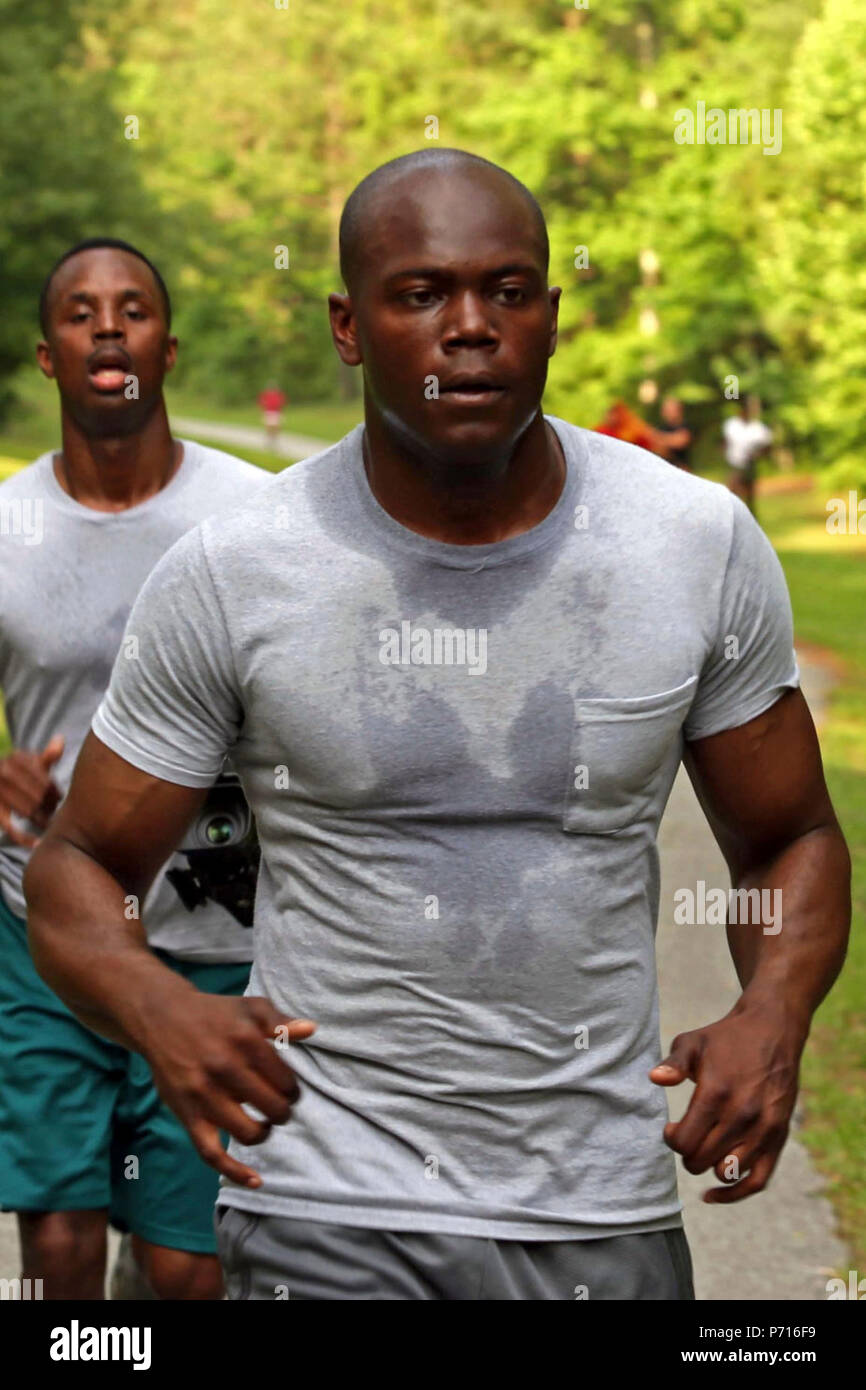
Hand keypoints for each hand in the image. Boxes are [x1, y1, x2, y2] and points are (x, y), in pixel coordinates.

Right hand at [0, 734, 64, 846]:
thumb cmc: (16, 772)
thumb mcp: (29, 762)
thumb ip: (46, 756)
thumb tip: (60, 741)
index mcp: (16, 758)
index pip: (45, 780)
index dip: (56, 793)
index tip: (59, 799)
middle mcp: (4, 772)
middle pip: (39, 796)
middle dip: (49, 806)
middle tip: (54, 811)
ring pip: (28, 811)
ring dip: (41, 819)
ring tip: (47, 820)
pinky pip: (10, 828)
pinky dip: (24, 838)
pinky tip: (37, 844)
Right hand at [141, 989, 316, 1187]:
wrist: (162, 1018)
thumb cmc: (214, 1014)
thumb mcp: (250, 1007)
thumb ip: (280, 1020)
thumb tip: (311, 1030)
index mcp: (245, 1041)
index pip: (285, 1080)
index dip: (293, 1090)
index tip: (289, 1090)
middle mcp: (225, 1068)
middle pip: (272, 1107)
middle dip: (283, 1111)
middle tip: (279, 1107)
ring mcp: (204, 1095)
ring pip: (247, 1132)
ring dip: (264, 1132)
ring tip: (265, 1123)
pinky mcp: (187, 1114)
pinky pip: (211, 1153)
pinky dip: (234, 1172)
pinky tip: (255, 1180)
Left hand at [649, 1004, 805, 1202]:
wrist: (773, 1031)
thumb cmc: (725, 1038)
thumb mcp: (693, 1042)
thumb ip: (673, 1063)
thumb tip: (655, 1079)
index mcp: (717, 1093)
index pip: (685, 1141)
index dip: (672, 1139)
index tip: (672, 1127)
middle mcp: (742, 1115)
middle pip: (702, 1160)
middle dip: (687, 1153)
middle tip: (686, 1135)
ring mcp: (764, 1129)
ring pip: (727, 1172)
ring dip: (708, 1167)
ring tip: (702, 1150)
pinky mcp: (778, 1137)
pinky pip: (758, 1180)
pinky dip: (735, 1193)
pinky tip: (712, 1195)